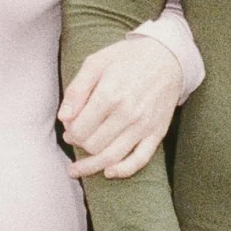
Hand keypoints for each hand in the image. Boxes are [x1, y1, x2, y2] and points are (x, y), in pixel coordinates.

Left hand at [59, 35, 182, 178]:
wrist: (167, 57)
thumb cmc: (127, 59)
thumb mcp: (95, 63)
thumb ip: (76, 90)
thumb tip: (63, 118)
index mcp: (110, 94)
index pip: (80, 129)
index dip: (70, 131)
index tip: (69, 126)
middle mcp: (128, 113)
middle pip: (93, 145)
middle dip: (79, 144)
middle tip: (75, 137)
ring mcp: (144, 126)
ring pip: (112, 158)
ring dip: (91, 166)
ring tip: (77, 169)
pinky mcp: (157, 133)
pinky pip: (140, 160)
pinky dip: (123, 171)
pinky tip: (108, 172)